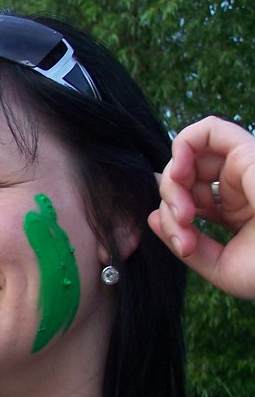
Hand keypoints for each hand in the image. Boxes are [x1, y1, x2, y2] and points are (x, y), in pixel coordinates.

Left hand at [149, 116, 254, 299]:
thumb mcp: (221, 266)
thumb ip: (184, 243)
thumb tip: (152, 216)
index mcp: (238, 211)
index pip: (188, 200)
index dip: (173, 217)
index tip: (184, 245)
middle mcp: (241, 186)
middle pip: (183, 178)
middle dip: (170, 201)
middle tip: (182, 227)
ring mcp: (245, 168)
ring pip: (189, 157)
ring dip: (173, 182)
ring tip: (183, 211)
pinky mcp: (250, 153)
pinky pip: (208, 129)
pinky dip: (182, 144)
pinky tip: (177, 172)